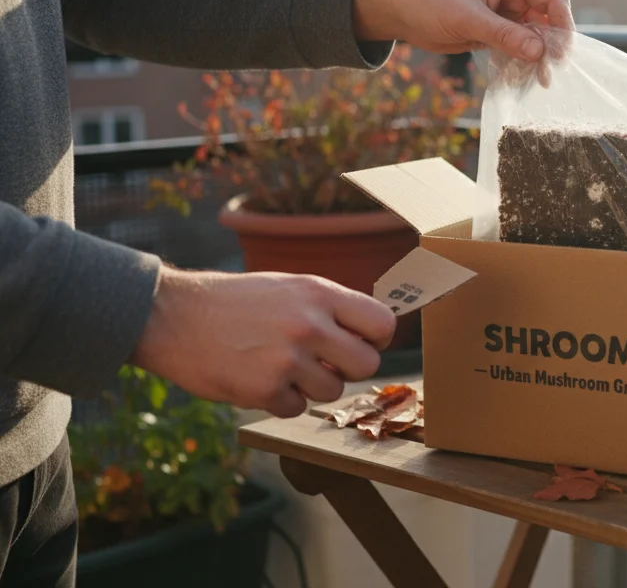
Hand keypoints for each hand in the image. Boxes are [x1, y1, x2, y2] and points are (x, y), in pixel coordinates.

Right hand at [131, 267, 395, 417]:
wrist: (173, 316)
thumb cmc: (236, 302)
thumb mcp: (289, 287)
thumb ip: (330, 308)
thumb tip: (372, 335)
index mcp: (319, 293)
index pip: (383, 323)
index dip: (377, 339)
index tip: (362, 344)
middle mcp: (308, 325)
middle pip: (367, 365)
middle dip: (348, 369)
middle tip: (323, 362)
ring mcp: (287, 359)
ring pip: (333, 391)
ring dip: (312, 386)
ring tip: (281, 366)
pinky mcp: (264, 390)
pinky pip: (297, 408)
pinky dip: (281, 400)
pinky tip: (258, 378)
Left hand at [353, 0, 573, 63]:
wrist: (398, 9)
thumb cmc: (428, 0)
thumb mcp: (467, 18)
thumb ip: (504, 35)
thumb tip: (539, 52)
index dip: (562, 26)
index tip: (562, 54)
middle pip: (547, 20)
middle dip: (549, 47)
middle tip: (548, 75)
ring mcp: (507, 11)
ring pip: (535, 37)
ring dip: (536, 58)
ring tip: (538, 82)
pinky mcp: (497, 29)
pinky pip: (518, 46)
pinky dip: (521, 62)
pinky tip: (521, 79)